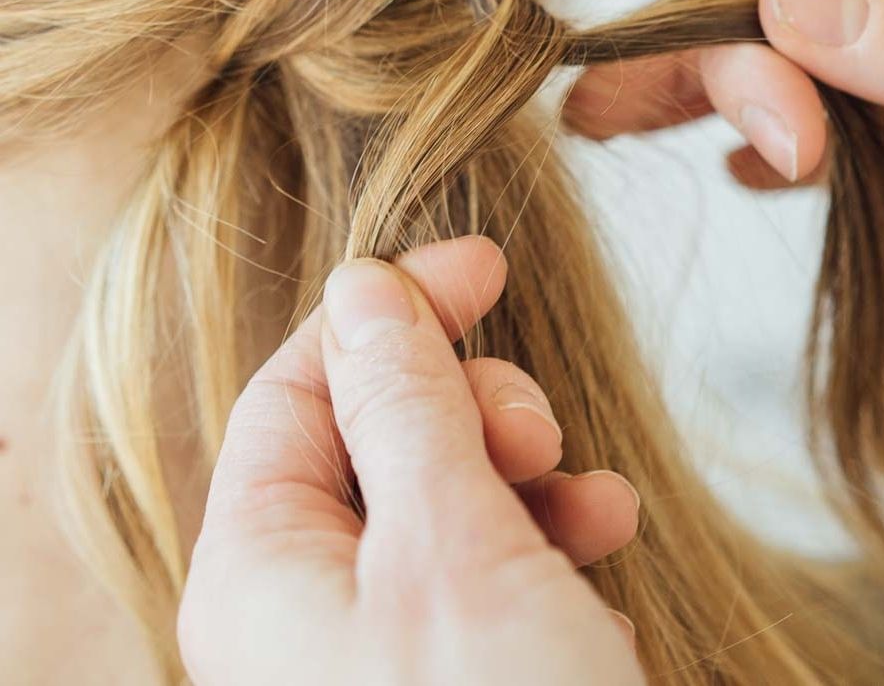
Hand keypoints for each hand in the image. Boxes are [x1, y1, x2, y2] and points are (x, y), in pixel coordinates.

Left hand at [178, 235, 644, 685]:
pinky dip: (545, 543)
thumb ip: (403, 403)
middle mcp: (302, 608)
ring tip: (589, 499)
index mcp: (259, 567)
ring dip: (524, 474)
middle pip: (374, 433)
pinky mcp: (451, 677)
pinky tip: (600, 555)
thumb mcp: (450, 545)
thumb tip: (363, 287)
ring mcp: (377, 651)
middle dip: (469, 407)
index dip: (389, 311)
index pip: (300, 384)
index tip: (480, 263)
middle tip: (536, 429)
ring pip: (442, 495)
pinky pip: (485, 568)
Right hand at [566, 0, 883, 201]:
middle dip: (686, 61)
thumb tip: (782, 2)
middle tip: (595, 112)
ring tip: (623, 126)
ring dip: (717, 103)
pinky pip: (855, 134)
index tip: (774, 133)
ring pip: (801, 74)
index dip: (744, 30)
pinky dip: (791, 155)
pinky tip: (746, 173)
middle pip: (775, 12)